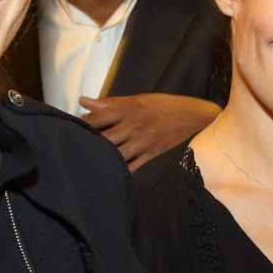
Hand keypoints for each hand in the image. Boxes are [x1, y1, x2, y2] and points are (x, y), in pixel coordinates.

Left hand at [78, 93, 220, 169]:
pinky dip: (119, 172)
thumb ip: (112, 103)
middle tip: (72, 151)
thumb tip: (84, 101)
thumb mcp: (142, 99)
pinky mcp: (154, 156)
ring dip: (101, 159)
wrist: (200, 119)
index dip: (82, 125)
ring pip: (114, 154)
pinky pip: (132, 167)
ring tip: (87, 164)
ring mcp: (145, 142)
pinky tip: (109, 174)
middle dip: (87, 144)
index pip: (98, 117)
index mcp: (131, 107)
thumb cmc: (169, 107)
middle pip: (102, 137)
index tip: (71, 130)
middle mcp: (135, 124)